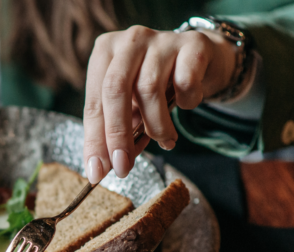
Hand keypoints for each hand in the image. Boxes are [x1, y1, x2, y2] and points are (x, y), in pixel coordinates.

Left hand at [83, 25, 236, 181]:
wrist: (200, 58)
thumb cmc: (157, 84)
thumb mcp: (131, 106)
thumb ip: (116, 131)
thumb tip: (105, 167)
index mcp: (104, 53)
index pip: (93, 103)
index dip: (94, 140)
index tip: (97, 171)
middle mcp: (129, 40)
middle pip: (115, 91)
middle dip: (118, 136)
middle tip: (123, 167)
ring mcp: (161, 39)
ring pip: (149, 90)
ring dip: (156, 126)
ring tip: (164, 140)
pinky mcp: (192, 43)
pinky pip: (185, 82)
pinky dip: (186, 103)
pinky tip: (186, 104)